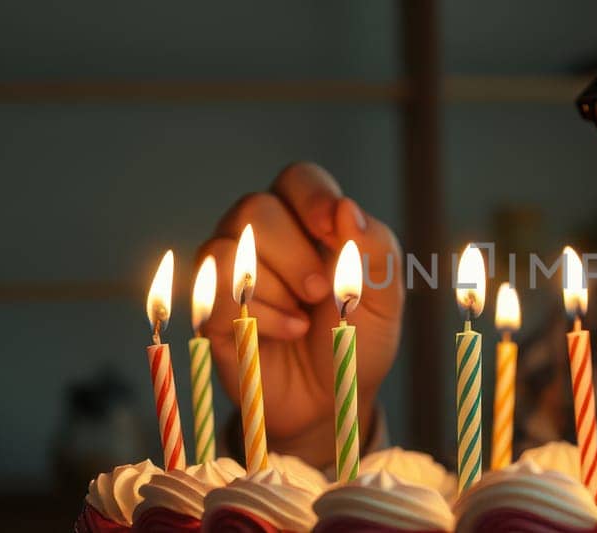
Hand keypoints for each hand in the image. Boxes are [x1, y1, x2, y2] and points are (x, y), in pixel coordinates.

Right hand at [198, 162, 403, 467]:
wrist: (333, 401)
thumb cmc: (356, 341)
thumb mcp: (385, 299)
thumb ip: (376, 251)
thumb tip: (347, 207)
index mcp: (308, 223)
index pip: (298, 179)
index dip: (312, 197)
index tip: (332, 229)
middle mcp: (263, 239)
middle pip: (255, 208)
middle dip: (293, 251)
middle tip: (321, 292)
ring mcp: (232, 273)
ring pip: (229, 248)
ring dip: (275, 286)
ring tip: (305, 318)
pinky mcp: (211, 310)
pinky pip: (217, 292)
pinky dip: (261, 314)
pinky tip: (289, 332)